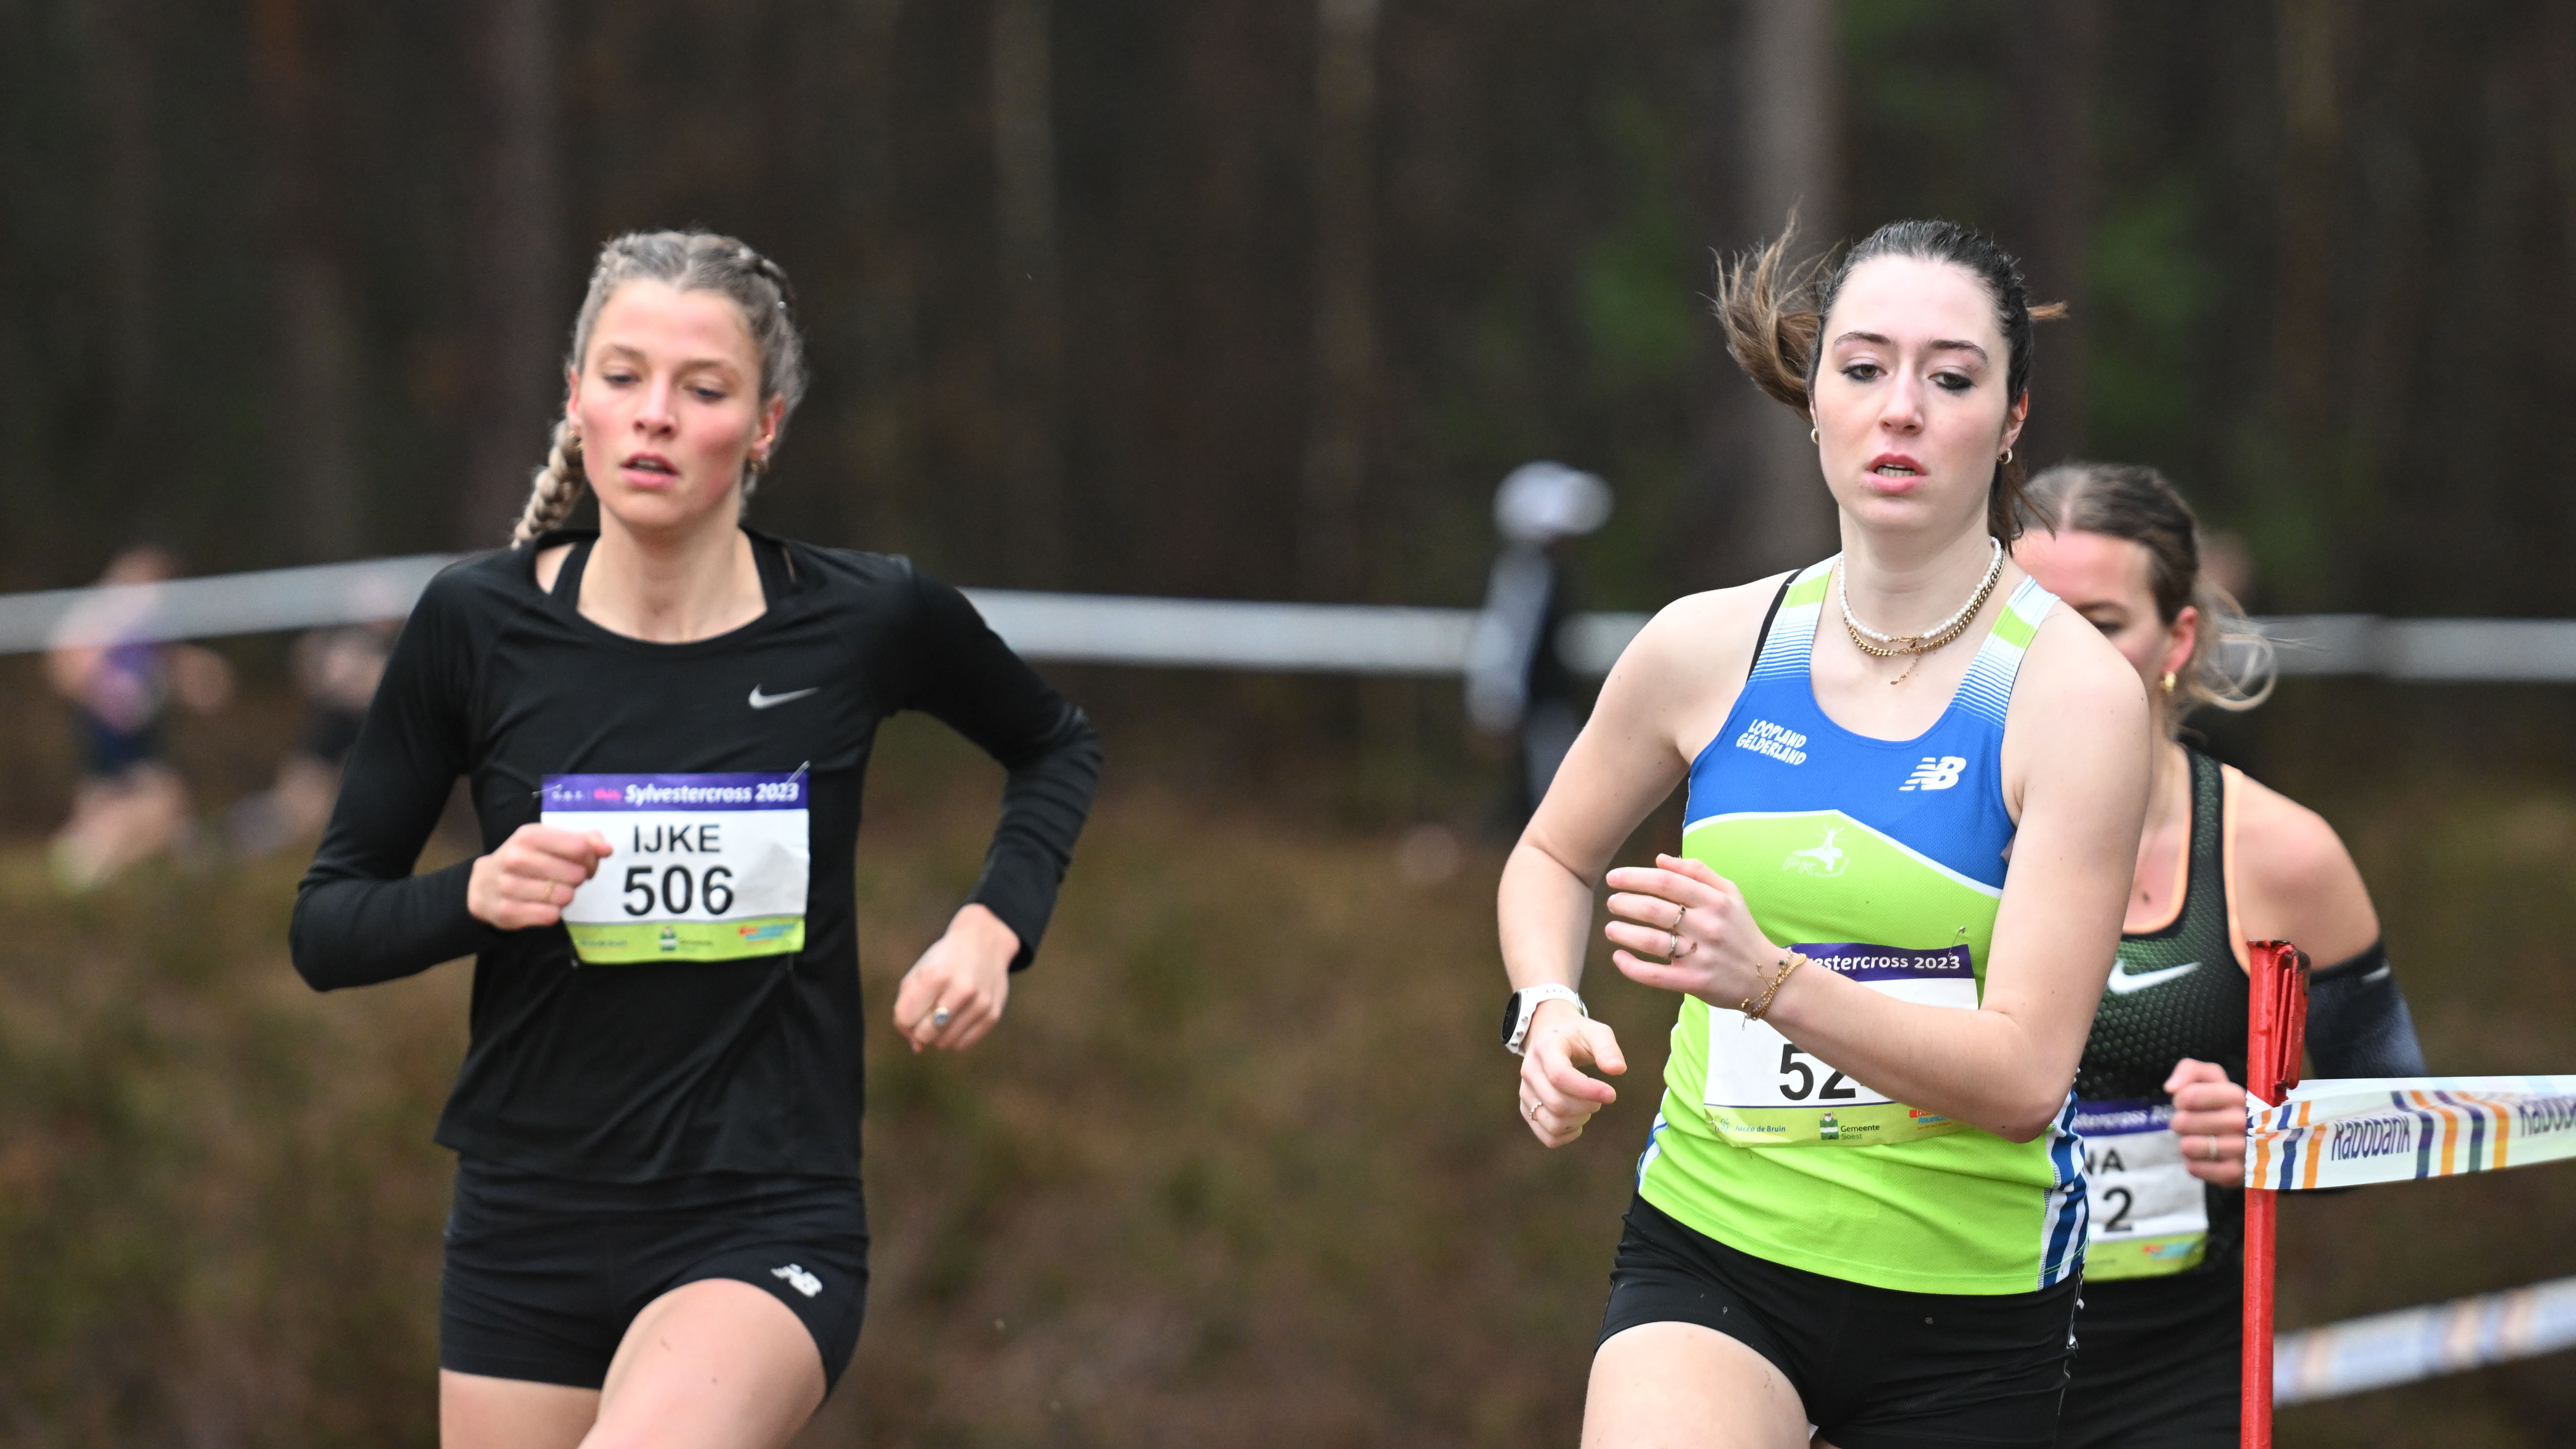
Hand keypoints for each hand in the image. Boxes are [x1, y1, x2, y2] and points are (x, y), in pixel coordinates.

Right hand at [467, 823, 612, 929]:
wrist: (483, 885)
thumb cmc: (526, 860)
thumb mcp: (549, 842)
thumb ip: (583, 840)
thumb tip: (606, 849)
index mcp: (529, 836)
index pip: (580, 847)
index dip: (591, 859)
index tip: (586, 864)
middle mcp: (515, 858)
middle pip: (575, 874)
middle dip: (579, 879)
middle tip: (570, 879)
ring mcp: (507, 886)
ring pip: (564, 896)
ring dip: (566, 896)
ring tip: (555, 891)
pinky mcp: (506, 911)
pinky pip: (550, 916)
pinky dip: (553, 913)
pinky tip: (544, 906)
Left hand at [893, 904, 1016, 1052]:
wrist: (984, 943)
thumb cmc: (943, 962)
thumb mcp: (919, 974)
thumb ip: (907, 1009)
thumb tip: (917, 1048)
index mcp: (936, 975)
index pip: (906, 1019)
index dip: (903, 1020)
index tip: (910, 1010)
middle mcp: (961, 989)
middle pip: (925, 1034)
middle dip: (919, 1030)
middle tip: (926, 1016)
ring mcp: (980, 1003)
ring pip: (944, 1043)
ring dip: (937, 1035)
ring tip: (942, 1015)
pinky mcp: (992, 1014)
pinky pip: (962, 1044)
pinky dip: (953, 1037)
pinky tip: (956, 1019)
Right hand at [1519, 998, 1625, 1146]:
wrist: (1550, 1036)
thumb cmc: (1577, 1036)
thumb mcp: (1595, 1032)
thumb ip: (1607, 1048)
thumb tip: (1618, 1069)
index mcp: (1545, 1048)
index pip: (1560, 1076)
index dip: (1587, 1090)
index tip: (1612, 1094)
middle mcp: (1529, 1071)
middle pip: (1557, 1103)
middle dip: (1587, 1106)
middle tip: (1601, 1096)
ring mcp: (1525, 1092)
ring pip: (1552, 1123)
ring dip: (1578, 1121)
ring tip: (1588, 1106)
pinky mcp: (1527, 1109)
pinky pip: (1547, 1136)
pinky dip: (1568, 1135)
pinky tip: (1578, 1120)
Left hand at [1602, 854, 1779, 1007]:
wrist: (1766, 976)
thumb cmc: (1740, 930)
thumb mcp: (1730, 894)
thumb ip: (1697, 872)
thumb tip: (1660, 859)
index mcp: (1715, 901)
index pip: (1666, 882)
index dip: (1634, 878)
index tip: (1613, 877)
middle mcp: (1708, 926)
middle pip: (1654, 910)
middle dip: (1624, 904)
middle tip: (1611, 903)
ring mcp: (1701, 956)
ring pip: (1652, 941)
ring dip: (1624, 933)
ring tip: (1610, 928)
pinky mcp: (1694, 982)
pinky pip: (1655, 975)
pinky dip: (1632, 967)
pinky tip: (1618, 958)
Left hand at [2165, 1057, 2247, 1186]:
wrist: (2252, 1139)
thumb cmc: (2223, 1105)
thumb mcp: (2211, 1078)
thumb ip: (2190, 1070)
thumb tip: (2171, 1088)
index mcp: (2238, 1095)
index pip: (2190, 1095)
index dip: (2180, 1100)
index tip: (2187, 1103)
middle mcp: (2245, 1122)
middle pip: (2185, 1122)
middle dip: (2179, 1123)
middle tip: (2189, 1124)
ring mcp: (2245, 1149)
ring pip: (2190, 1147)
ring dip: (2185, 1144)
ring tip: (2196, 1140)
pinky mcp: (2239, 1174)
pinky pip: (2197, 1169)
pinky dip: (2192, 1164)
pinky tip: (2201, 1157)